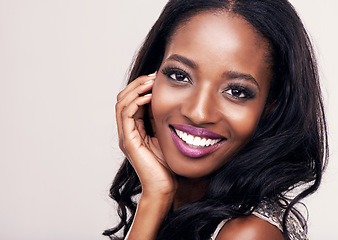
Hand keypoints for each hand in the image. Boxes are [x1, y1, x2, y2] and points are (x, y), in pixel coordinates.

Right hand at [116, 73, 177, 199]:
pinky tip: (150, 97)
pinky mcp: (128, 141)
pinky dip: (135, 102)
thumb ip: (161, 119)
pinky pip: (126, 115)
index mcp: (135, 129)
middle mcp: (127, 131)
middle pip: (123, 98)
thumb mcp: (165, 135)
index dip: (141, 86)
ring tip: (151, 81)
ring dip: (136, 89)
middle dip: (137, 84)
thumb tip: (167, 100)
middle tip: (153, 75)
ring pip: (121, 104)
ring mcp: (126, 136)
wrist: (164, 187)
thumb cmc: (167, 165)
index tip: (156, 77)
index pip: (131, 101)